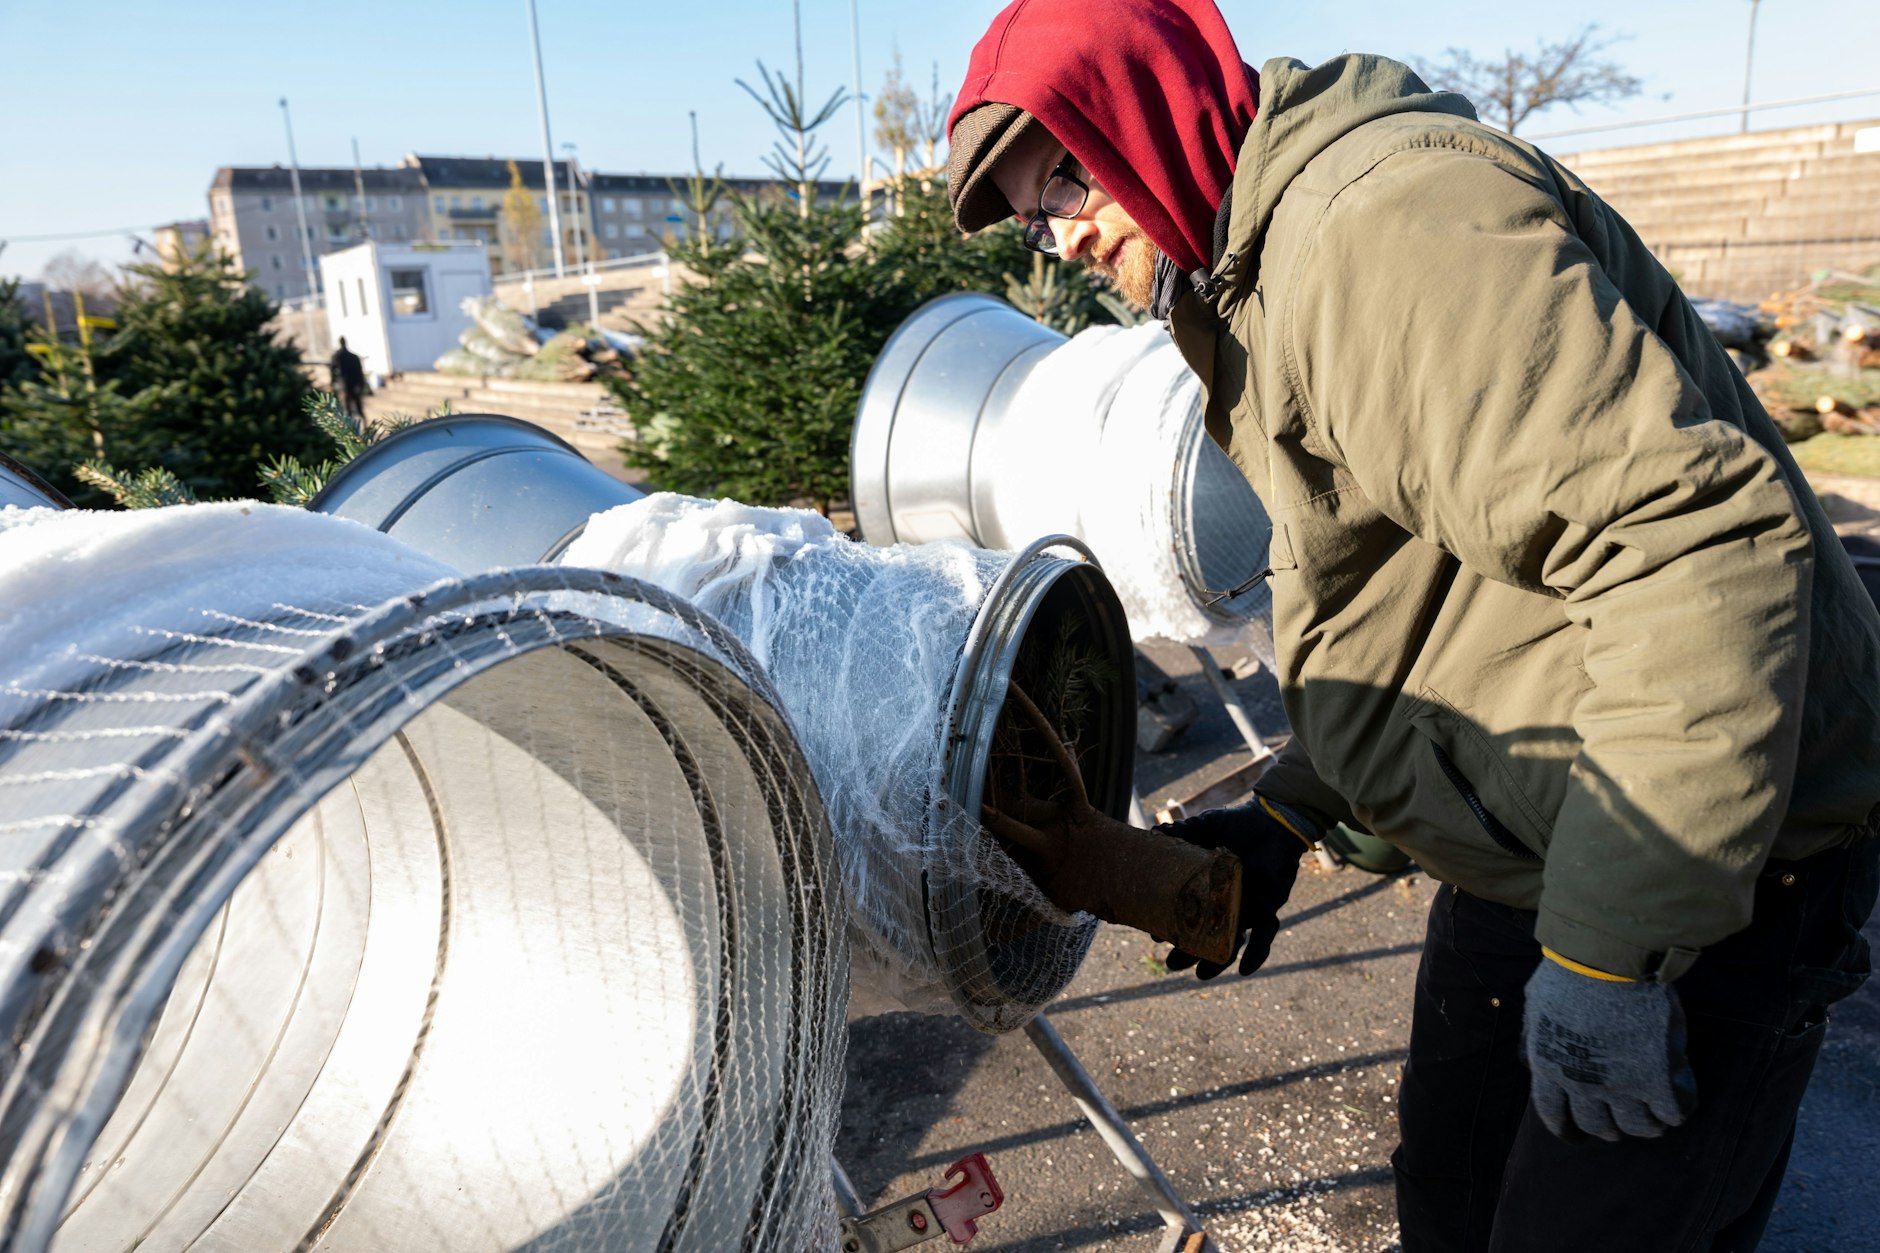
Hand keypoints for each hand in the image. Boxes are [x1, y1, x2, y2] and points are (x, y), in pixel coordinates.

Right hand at [1160, 794, 1316, 978]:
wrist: (1273, 820)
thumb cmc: (1237, 824)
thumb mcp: (1205, 827)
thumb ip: (1181, 833)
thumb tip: (1153, 835)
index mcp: (1205, 887)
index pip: (1185, 913)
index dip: (1171, 927)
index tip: (1155, 935)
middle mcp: (1224, 903)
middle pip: (1205, 935)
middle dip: (1189, 953)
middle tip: (1172, 964)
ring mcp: (1245, 907)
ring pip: (1230, 941)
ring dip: (1216, 961)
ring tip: (1201, 975)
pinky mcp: (1267, 907)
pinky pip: (1264, 934)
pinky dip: (1256, 952)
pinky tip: (1246, 970)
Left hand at [1522, 956, 1697, 1140]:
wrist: (1606, 962)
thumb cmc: (1568, 975)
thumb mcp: (1535, 1004)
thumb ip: (1533, 1036)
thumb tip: (1529, 1060)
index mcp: (1549, 1068)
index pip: (1555, 1115)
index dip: (1568, 1131)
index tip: (1578, 1138)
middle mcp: (1582, 1085)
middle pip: (1599, 1126)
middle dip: (1611, 1128)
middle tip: (1623, 1122)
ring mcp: (1621, 1086)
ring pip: (1639, 1127)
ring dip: (1648, 1125)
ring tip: (1656, 1116)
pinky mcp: (1657, 1080)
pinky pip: (1673, 1111)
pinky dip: (1679, 1108)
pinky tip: (1680, 1096)